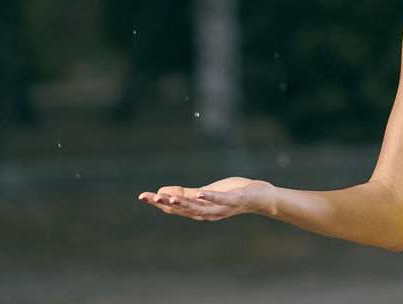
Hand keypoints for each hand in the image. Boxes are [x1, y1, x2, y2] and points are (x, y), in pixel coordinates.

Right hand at [138, 176, 273, 220]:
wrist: (260, 198)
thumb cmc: (233, 194)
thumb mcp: (206, 192)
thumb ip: (187, 193)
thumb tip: (163, 190)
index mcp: (199, 210)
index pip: (174, 208)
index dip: (158, 202)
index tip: (142, 196)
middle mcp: (207, 212)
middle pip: (182, 209)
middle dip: (163, 203)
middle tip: (146, 197)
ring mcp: (220, 207)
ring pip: (198, 207)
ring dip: (182, 202)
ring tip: (168, 197)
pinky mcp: (233, 199)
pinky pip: (220, 199)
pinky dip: (209, 197)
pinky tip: (200, 192)